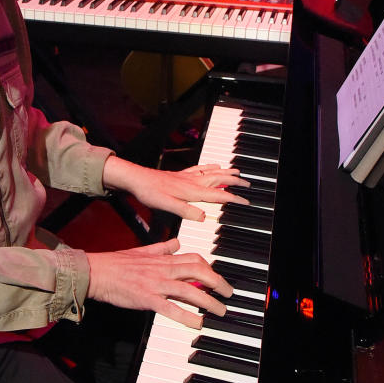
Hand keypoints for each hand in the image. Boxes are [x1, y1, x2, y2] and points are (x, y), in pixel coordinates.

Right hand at [86, 238, 233, 327]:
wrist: (97, 272)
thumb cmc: (116, 263)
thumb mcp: (142, 250)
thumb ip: (161, 248)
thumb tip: (176, 242)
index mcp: (162, 259)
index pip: (194, 258)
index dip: (210, 267)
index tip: (216, 277)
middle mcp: (162, 269)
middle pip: (198, 271)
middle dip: (217, 282)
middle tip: (227, 293)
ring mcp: (156, 284)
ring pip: (189, 290)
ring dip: (209, 301)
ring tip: (220, 311)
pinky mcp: (147, 299)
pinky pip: (171, 308)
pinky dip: (187, 316)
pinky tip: (198, 323)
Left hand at [102, 156, 248, 220]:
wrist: (136, 179)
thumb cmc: (150, 192)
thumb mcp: (167, 206)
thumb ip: (186, 211)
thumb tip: (202, 217)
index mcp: (192, 191)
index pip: (218, 195)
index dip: (233, 199)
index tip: (246, 202)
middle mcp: (192, 182)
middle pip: (219, 180)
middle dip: (235, 182)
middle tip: (247, 183)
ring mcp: (187, 177)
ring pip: (212, 172)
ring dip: (226, 172)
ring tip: (237, 171)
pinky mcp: (180, 174)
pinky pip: (200, 169)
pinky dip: (210, 166)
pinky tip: (213, 165)